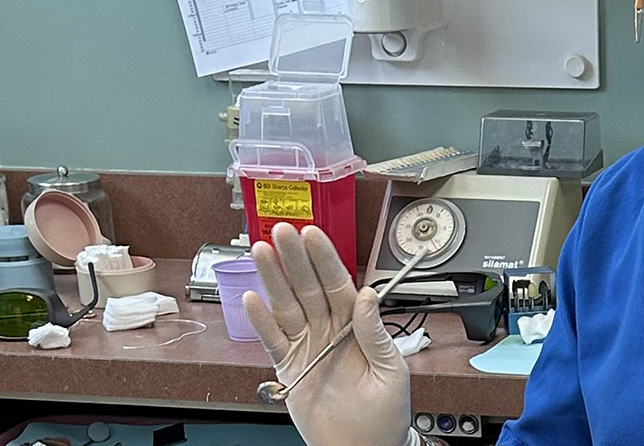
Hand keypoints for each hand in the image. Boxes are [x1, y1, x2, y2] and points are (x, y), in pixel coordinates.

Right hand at [246, 223, 411, 445]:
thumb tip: (368, 296)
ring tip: (261, 251)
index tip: (313, 234)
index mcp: (356, 326)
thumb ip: (375, 333)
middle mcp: (329, 331)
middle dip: (294, 258)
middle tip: (281, 231)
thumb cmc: (386, 414)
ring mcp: (307, 347)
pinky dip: (260, 321)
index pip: (338, 284)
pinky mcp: (289, 368)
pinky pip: (272, 340)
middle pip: (308, 287)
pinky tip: (251, 298)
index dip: (325, 258)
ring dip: (273, 279)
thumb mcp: (391, 370)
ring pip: (287, 306)